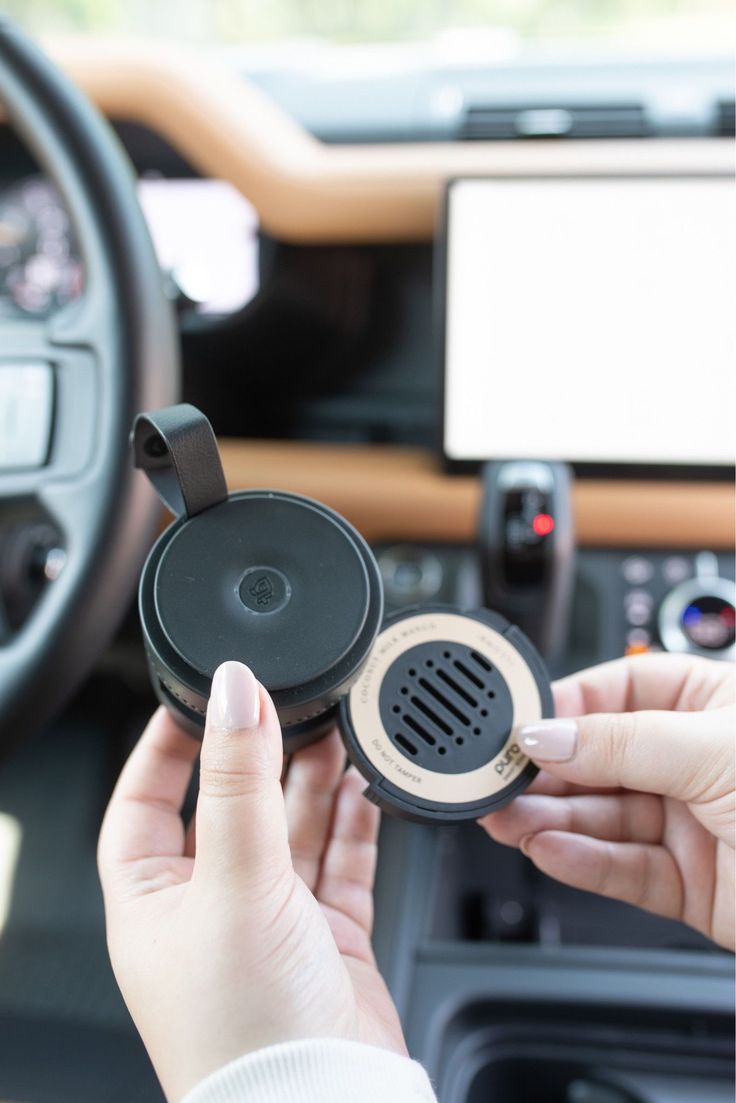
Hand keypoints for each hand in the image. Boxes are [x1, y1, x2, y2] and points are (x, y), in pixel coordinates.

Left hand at [98, 661, 404, 1101]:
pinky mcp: (327, 938)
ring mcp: (271, 923)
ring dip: (313, 781)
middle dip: (262, 756)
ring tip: (337, 730)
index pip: (145, 801)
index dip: (169, 746)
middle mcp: (209, 909)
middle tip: (293, 704)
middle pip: (232, 807)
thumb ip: (239, 783)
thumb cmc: (243, 1030)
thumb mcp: (233, 883)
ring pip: (290, 830)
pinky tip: (363, 786)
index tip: (201, 695)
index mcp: (153, 901)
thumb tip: (232, 694)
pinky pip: (338, 862)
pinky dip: (352, 823)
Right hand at [481, 654, 734, 948]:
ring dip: (551, 817)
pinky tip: (548, 849)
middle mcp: (695, 760)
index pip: (615, 693)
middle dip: (547, 770)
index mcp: (708, 703)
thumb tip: (546, 733)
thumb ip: (620, 742)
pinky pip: (620, 867)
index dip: (562, 708)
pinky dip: (580, 861)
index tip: (515, 724)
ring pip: (602, 816)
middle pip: (599, 758)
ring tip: (509, 818)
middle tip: (496, 779)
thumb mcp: (713, 748)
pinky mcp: (690, 883)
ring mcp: (691, 823)